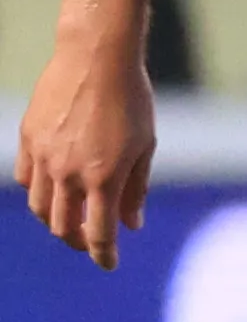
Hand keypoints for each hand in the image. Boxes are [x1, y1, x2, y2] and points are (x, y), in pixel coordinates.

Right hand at [16, 23, 153, 269]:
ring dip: (54, 220)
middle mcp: (68, 172)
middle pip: (63, 225)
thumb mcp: (145, 145)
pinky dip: (37, 193)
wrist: (96, 56)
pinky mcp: (28, 139)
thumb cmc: (131, 99)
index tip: (108, 264)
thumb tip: (131, 225)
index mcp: (103, 177)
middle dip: (77, 241)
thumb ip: (136, 188)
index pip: (98, 232)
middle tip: (89, 242)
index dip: (103, 254)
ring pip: (39, 207)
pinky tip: (50, 193)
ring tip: (70, 220)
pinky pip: (25, 178)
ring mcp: (44, 156)